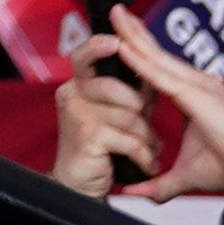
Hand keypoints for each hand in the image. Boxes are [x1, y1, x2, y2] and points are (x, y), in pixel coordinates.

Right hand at [45, 41, 160, 202]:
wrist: (81, 186)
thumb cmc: (103, 147)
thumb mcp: (117, 111)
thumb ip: (129, 88)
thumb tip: (152, 63)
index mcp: (78, 84)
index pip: (85, 56)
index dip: (99, 46)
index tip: (116, 39)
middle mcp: (71, 93)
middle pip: (115, 86)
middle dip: (139, 109)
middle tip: (143, 127)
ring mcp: (77, 114)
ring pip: (130, 116)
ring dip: (146, 139)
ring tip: (145, 151)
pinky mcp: (87, 135)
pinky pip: (130, 139)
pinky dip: (144, 156)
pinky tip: (145, 165)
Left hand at [87, 23, 223, 196]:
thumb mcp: (183, 177)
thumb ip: (157, 185)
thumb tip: (133, 192)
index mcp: (195, 96)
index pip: (160, 68)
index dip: (141, 51)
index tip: (120, 37)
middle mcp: (197, 85)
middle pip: (158, 54)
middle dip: (135, 32)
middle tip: (114, 12)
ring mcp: (199, 87)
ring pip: (158, 58)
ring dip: (135, 37)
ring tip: (115, 17)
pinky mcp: (198, 96)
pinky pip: (163, 76)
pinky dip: (142, 62)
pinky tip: (124, 48)